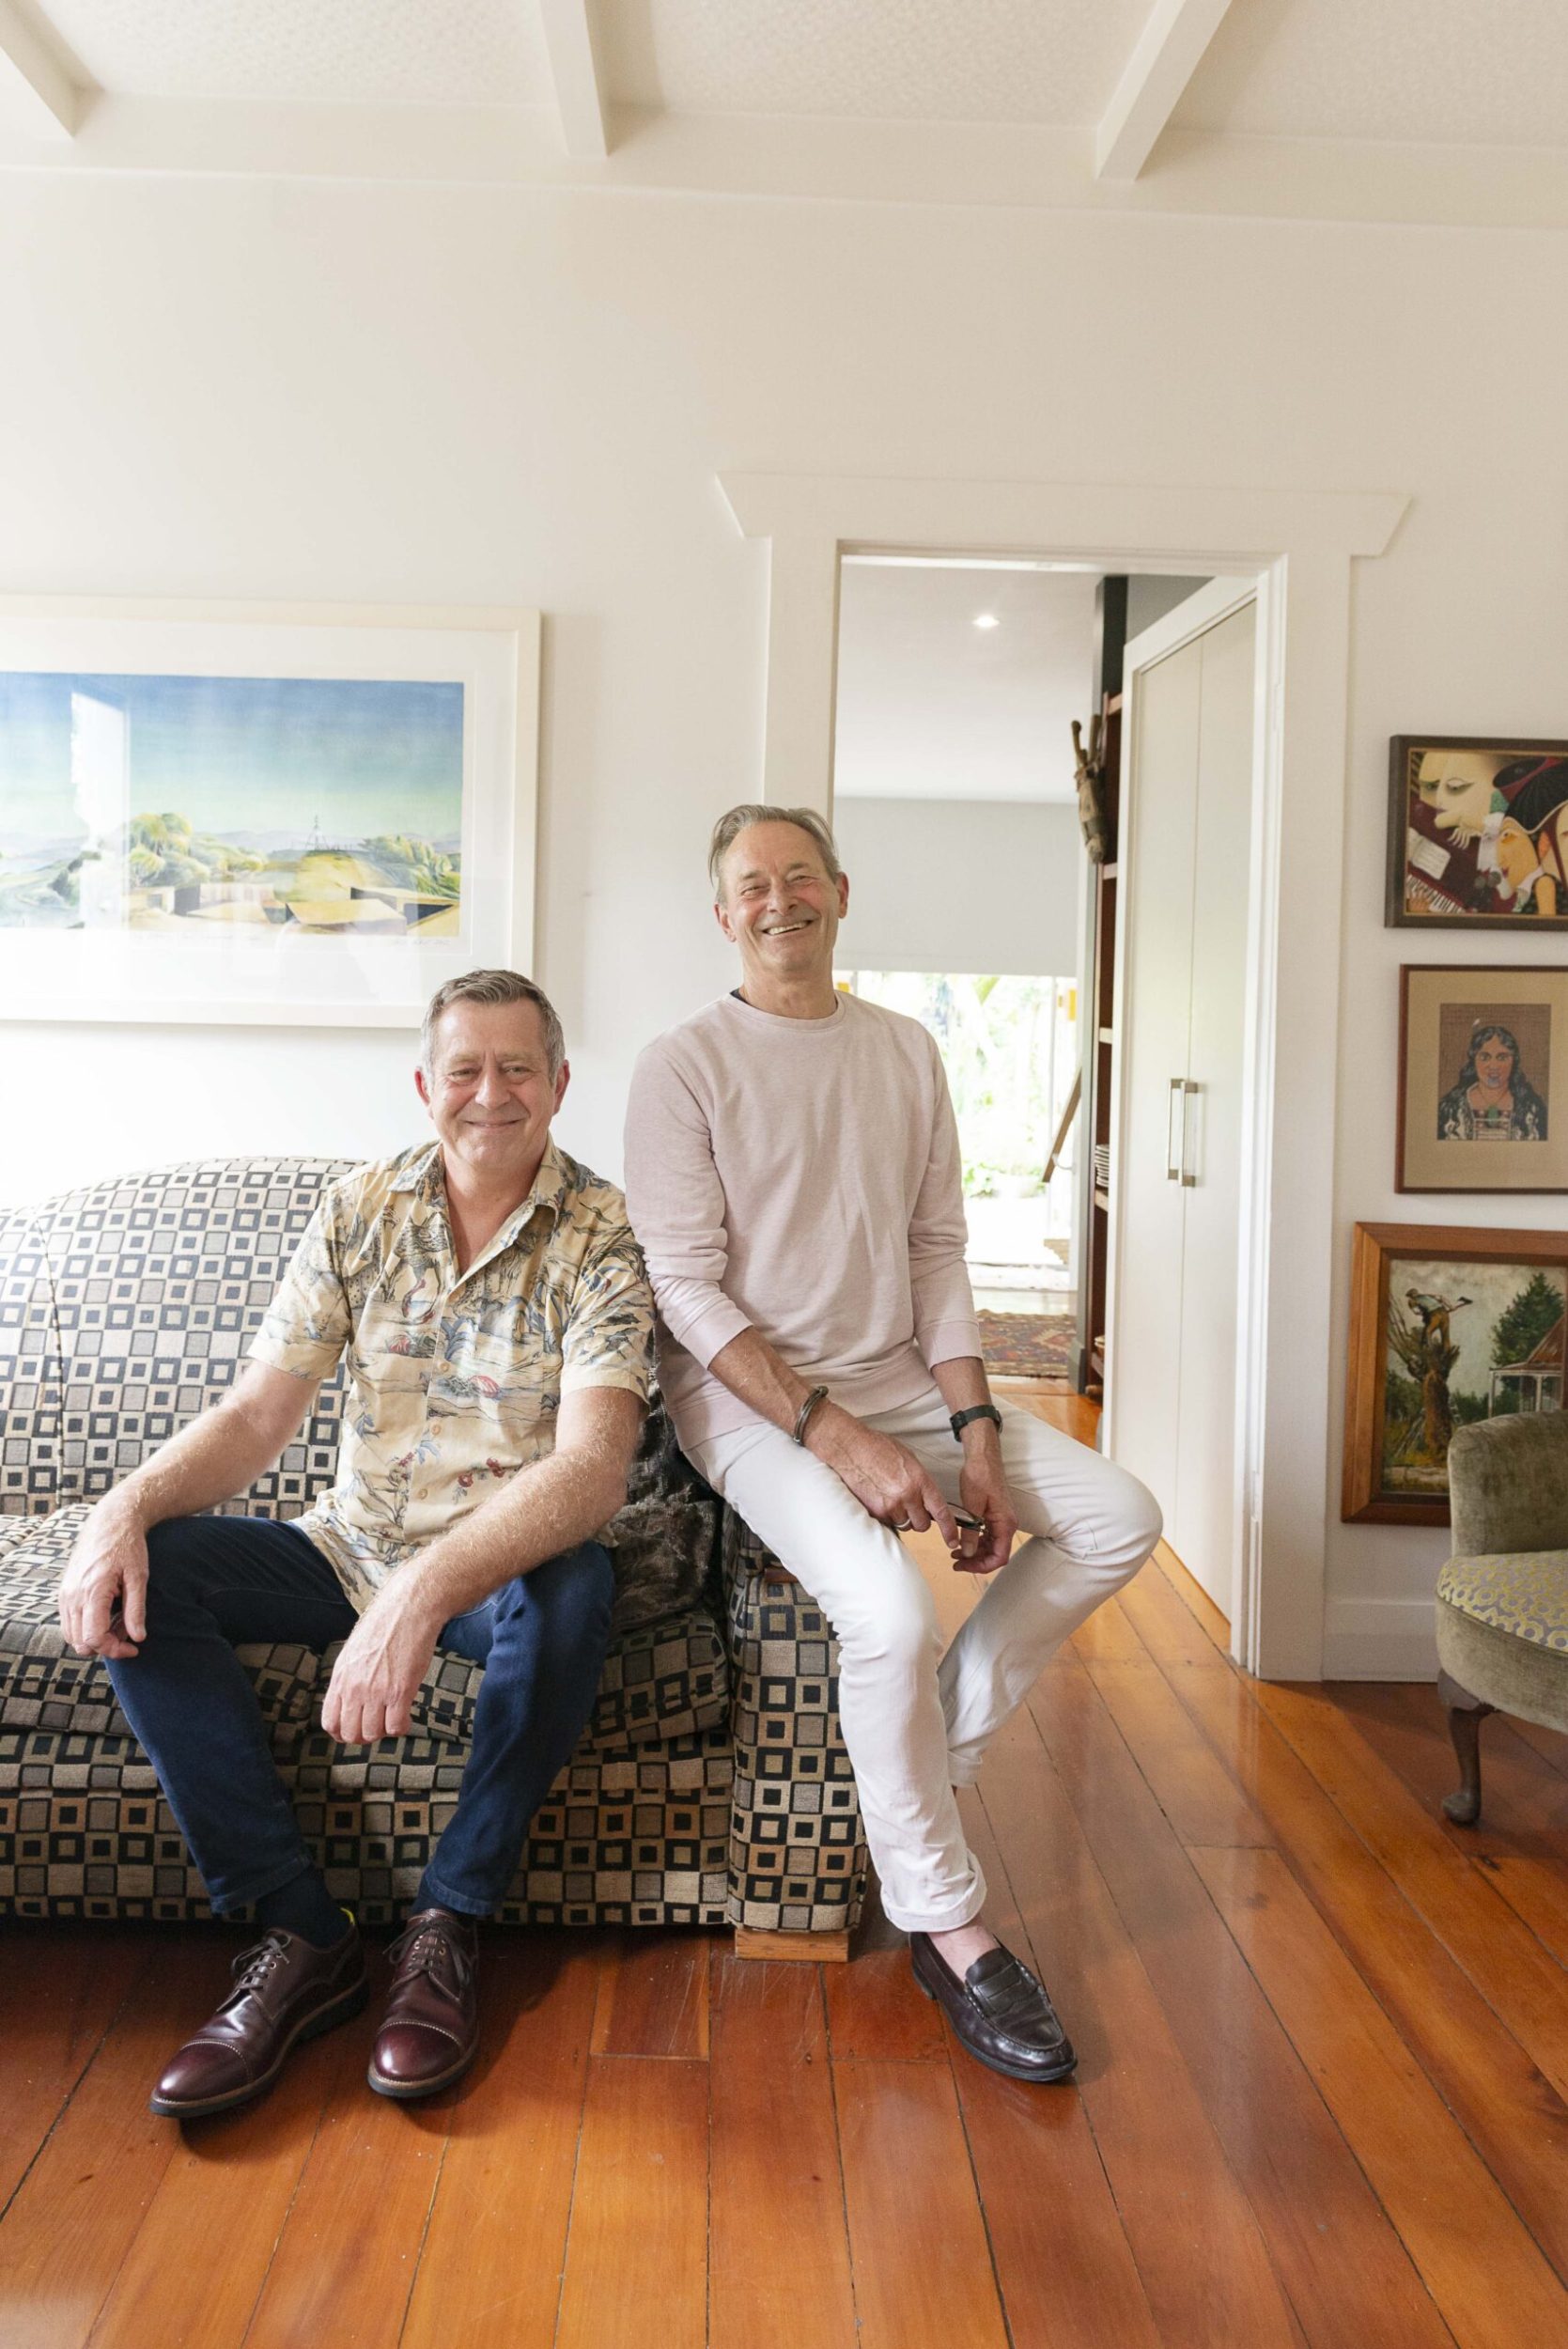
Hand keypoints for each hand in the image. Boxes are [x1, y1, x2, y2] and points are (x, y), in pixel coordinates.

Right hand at [58, 1499, 150, 1659]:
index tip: (134, 1648)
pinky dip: (86, 1627)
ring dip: (95, 1638)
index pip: (94, 1638)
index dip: (114, 1649)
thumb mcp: (139, 1577)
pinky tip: (107, 1615)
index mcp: (92, 1591)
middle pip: (80, 1642)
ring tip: (119, 1622)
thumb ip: (136, 1609)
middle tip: (128, 1633)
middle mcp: (72, 1595)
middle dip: (105, 1646)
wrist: (110, 1521)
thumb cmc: (128, 1546)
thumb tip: (138, 1638)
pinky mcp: (64, 1591)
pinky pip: (69, 1622)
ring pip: (72, 1635)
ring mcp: (65, 1594)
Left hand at [321, 1582, 439, 1746]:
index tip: (356, 1729)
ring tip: (393, 1716)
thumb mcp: (354, 1652)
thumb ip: (349, 1678)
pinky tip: (406, 1713)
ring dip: (384, 1731)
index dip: (343, 1733)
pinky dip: (401, 1727)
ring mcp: (376, 1691)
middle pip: (351, 1734)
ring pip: (373, 1734)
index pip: (330, 1722)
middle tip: (378, 1724)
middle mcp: (354, 1688)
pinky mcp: (400, 1691)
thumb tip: (350, 1701)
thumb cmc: (384, 1625)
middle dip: (364, 1736)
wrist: (408, 1608)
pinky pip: (396, 1727)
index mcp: (340, 1677)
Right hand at [808, 1404, 960, 1548]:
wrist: (851, 1447)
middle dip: (918, 1519)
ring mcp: (890, 1506)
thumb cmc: (879, 1448)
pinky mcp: (874, 1511)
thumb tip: (927, 1499)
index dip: (949, 1529)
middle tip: (909, 1506)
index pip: (940, 1511)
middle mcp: (907, 1495)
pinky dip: (884, 1516)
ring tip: (889, 1497)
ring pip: (903, 1524)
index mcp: (920, 1480)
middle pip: (922, 1525)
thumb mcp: (909, 1460)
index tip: (952, 1540)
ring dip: (900, 1517)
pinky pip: (886, 1523)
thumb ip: (921, 1482)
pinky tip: (878, 1498)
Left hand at [956, 1430, 1017, 1574]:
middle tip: (955, 1562)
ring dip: (976, 1553)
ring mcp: (1002, 1521)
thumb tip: (967, 1553)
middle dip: (976, 1562)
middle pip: (996, 1554)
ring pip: (992, 1547)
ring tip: (956, 1555)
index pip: (1000, 1557)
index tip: (963, 1566)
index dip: (982, 1566)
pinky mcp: (996, 1516)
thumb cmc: (980, 1476)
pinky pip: (989, 1536)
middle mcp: (1007, 1525)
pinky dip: (977, 1543)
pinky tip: (963, 1543)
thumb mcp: (972, 1506)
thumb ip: (970, 1532)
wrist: (983, 1459)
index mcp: (1005, 1524)